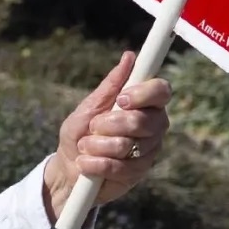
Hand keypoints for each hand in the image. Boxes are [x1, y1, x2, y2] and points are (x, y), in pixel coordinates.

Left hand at [44, 52, 171, 216]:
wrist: (68, 169)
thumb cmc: (80, 134)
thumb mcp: (89, 107)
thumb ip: (111, 85)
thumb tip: (129, 56)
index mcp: (145, 104)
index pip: (161, 91)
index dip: (143, 94)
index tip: (120, 100)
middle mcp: (153, 125)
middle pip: (143, 120)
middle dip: (109, 124)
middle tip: (92, 128)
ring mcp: (148, 150)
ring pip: (128, 144)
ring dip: (97, 145)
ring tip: (85, 146)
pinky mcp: (139, 172)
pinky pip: (121, 166)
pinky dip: (96, 164)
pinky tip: (86, 163)